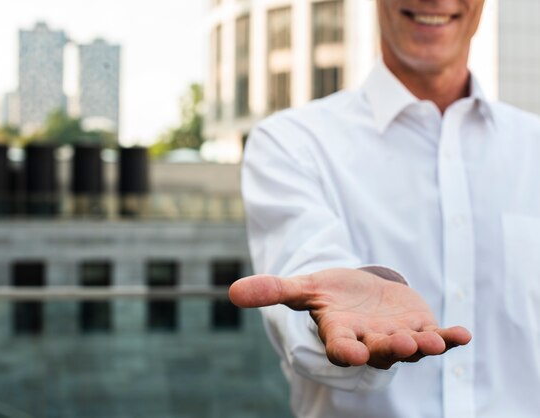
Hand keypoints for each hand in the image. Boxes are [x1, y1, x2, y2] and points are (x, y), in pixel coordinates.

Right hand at [229, 268, 471, 368]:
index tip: (351, 352)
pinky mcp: (421, 328)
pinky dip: (450, 338)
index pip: (341, 347)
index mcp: (340, 334)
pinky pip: (437, 337)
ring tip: (431, 341)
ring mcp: (398, 337)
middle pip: (379, 350)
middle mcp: (370, 342)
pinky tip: (463, 334)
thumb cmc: (331, 293)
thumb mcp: (304, 287)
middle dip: (389, 348)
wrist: (362, 292)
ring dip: (421, 346)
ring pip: (410, 348)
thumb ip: (273, 291)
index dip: (346, 350)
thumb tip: (231, 292)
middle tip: (399, 343)